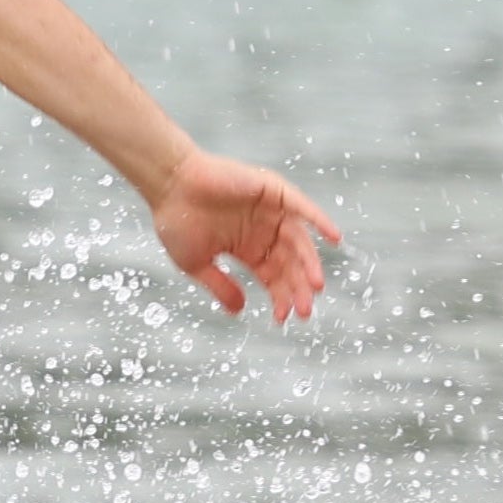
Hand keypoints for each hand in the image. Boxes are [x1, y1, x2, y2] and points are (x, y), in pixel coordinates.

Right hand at [151, 150, 338, 321]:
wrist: (168, 185)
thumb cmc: (177, 221)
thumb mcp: (197, 263)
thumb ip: (220, 286)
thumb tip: (239, 310)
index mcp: (246, 248)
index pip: (272, 276)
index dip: (279, 297)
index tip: (282, 318)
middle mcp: (262, 230)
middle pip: (289, 262)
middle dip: (297, 287)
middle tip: (305, 310)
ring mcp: (269, 210)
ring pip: (298, 240)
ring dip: (309, 263)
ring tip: (315, 286)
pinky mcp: (272, 190)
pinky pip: (302, 207)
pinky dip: (319, 220)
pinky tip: (334, 238)